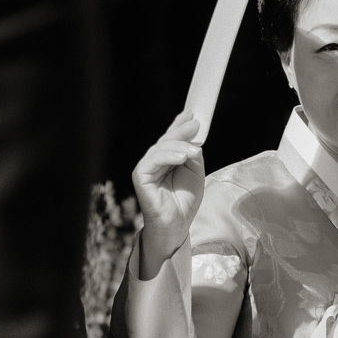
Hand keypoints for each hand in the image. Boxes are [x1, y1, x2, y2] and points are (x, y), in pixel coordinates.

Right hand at [133, 112, 204, 274]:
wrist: (177, 224)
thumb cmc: (185, 200)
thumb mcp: (195, 171)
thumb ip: (192, 153)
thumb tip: (193, 137)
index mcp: (166, 158)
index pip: (171, 137)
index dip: (180, 124)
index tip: (193, 113)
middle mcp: (154, 160)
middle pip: (166, 139)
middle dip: (181, 130)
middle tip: (196, 124)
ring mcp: (146, 167)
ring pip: (161, 148)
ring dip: (179, 146)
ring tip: (194, 151)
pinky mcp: (140, 176)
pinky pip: (152, 161)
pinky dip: (168, 156)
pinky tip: (181, 157)